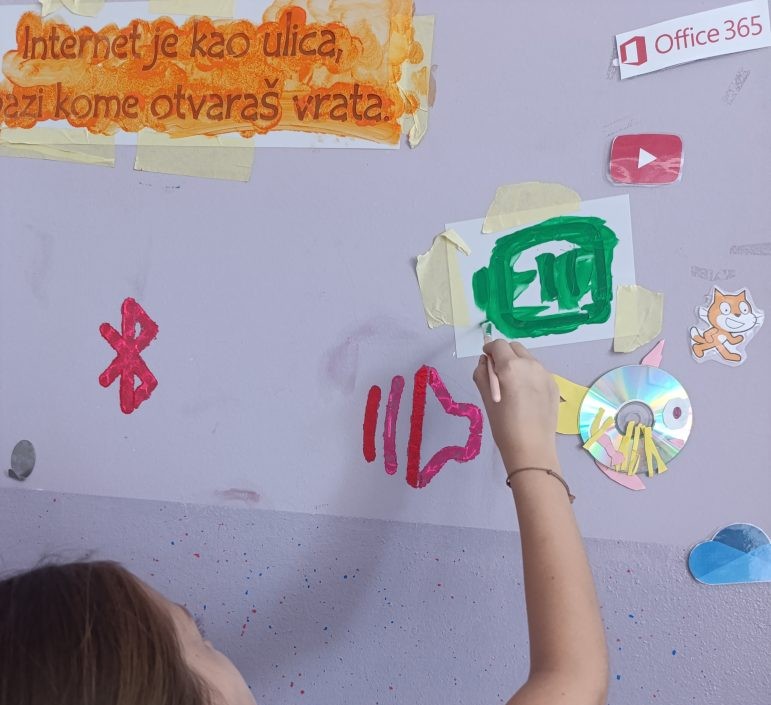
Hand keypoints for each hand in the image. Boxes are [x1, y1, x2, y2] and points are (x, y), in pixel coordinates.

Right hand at [473, 340, 558, 469]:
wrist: (531, 448)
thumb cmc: (503, 425)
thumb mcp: (486, 398)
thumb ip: (482, 373)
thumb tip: (485, 361)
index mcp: (510, 367)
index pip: (498, 345)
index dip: (489, 350)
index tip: (486, 360)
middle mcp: (530, 364)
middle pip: (515, 347)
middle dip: (504, 354)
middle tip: (499, 373)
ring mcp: (545, 373)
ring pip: (528, 358)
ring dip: (518, 364)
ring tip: (514, 386)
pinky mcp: (554, 384)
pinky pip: (538, 370)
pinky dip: (529, 374)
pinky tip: (527, 395)